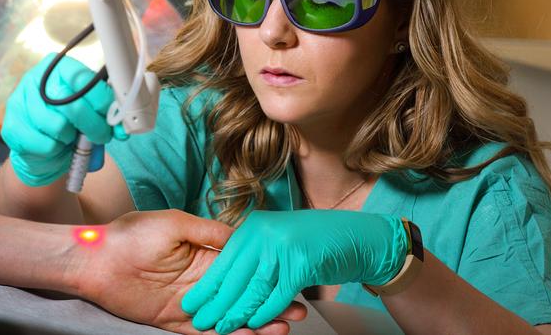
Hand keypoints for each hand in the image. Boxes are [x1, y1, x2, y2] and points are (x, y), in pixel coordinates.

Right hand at [1, 54, 113, 185]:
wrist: (41, 152)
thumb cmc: (69, 126)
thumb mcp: (90, 114)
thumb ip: (105, 116)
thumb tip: (123, 128)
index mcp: (57, 68)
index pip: (82, 77)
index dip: (101, 98)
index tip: (113, 115)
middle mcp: (35, 80)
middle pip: (72, 102)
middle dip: (94, 124)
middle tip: (102, 136)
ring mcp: (19, 102)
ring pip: (58, 125)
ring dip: (72, 138)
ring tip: (71, 138)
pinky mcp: (12, 127)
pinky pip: (45, 143)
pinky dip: (57, 150)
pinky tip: (55, 146)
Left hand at [66, 209, 306, 333]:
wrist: (97, 258)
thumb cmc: (133, 234)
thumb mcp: (175, 224)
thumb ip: (208, 232)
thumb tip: (239, 237)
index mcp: (205, 255)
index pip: (243, 269)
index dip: (267, 276)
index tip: (292, 279)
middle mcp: (202, 280)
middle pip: (243, 295)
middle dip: (271, 303)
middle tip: (298, 310)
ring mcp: (190, 302)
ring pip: (230, 316)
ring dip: (257, 323)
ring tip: (283, 327)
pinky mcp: (173, 321)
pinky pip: (205, 333)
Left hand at [181, 210, 407, 333]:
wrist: (358, 236)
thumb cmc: (315, 240)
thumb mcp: (275, 236)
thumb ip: (251, 250)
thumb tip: (224, 275)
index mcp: (253, 227)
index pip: (224, 261)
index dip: (208, 285)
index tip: (191, 303)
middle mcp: (264, 233)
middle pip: (234, 276)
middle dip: (216, 303)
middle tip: (200, 321)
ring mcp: (283, 246)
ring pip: (254, 288)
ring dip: (237, 312)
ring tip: (222, 328)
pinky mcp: (301, 262)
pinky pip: (278, 294)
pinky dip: (265, 311)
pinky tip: (254, 324)